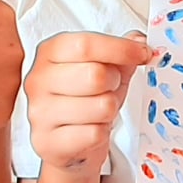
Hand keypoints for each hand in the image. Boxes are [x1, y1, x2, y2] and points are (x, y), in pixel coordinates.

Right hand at [24, 31, 151, 173]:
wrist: (67, 143)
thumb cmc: (85, 99)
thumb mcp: (106, 68)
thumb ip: (122, 51)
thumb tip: (139, 40)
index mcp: (49, 52)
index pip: (86, 45)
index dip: (121, 48)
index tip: (144, 53)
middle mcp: (38, 80)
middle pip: (96, 75)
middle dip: (115, 83)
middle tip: (110, 88)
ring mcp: (39, 113)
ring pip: (101, 106)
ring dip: (110, 110)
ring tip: (98, 111)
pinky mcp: (46, 143)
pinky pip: (95, 133)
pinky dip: (101, 133)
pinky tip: (90, 131)